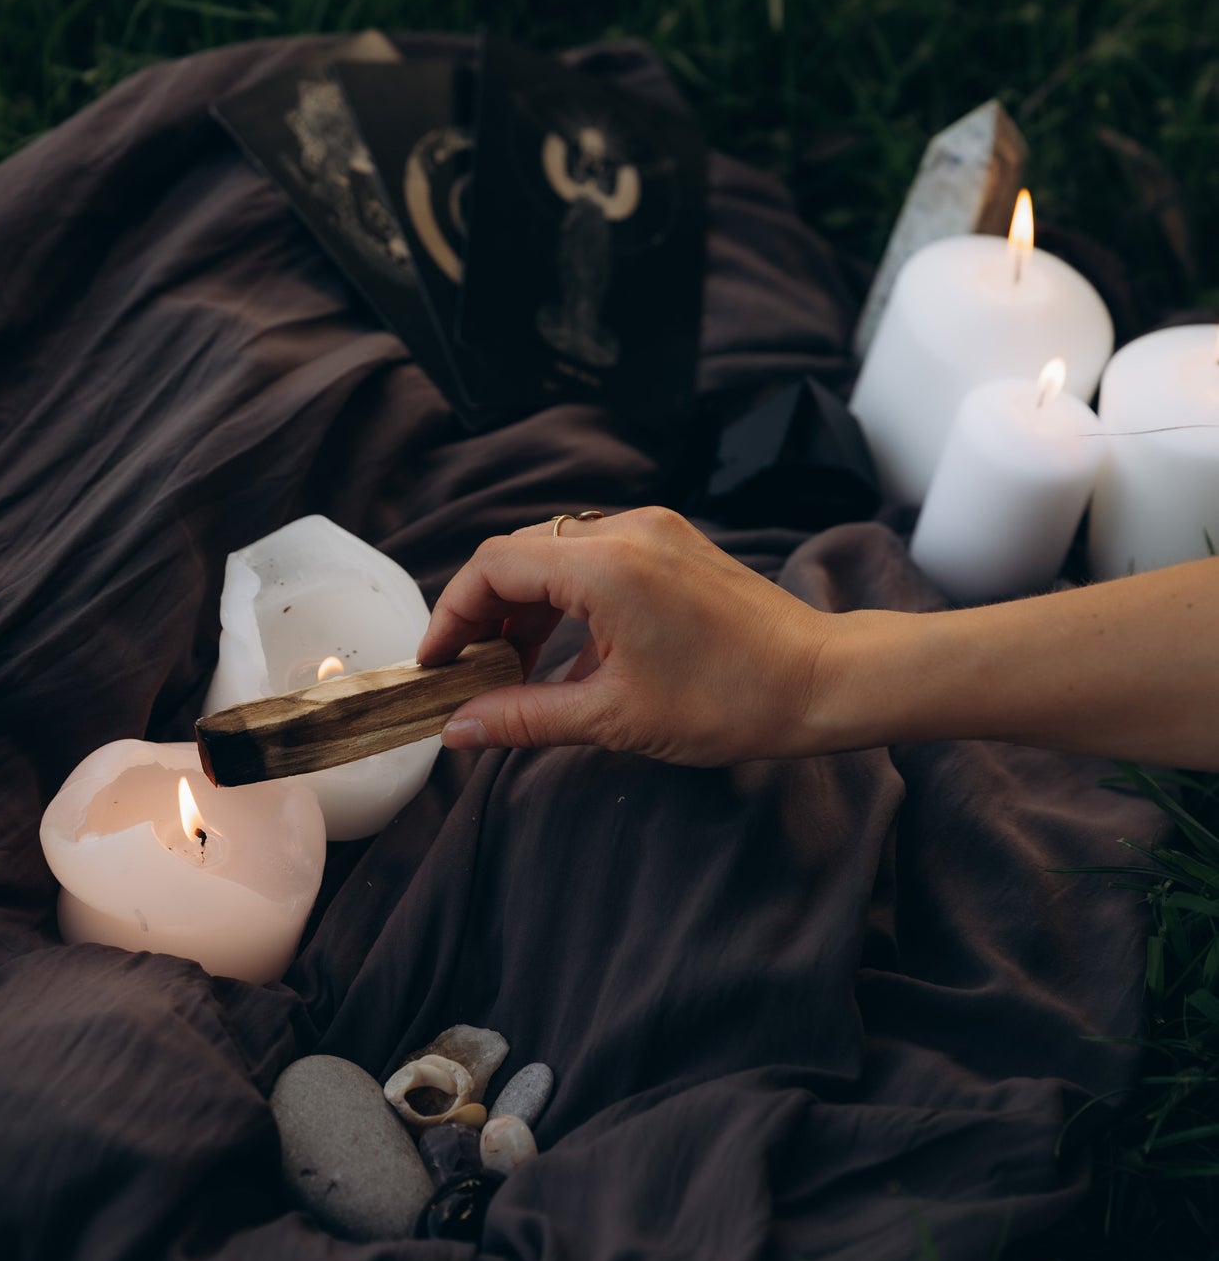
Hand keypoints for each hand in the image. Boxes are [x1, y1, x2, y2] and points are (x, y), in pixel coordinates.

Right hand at [417, 506, 838, 765]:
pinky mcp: (673, 543)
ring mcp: (654, 531)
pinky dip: (565, 599)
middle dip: (483, 611)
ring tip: (514, 667)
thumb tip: (458, 728)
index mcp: (606, 567)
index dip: (452, 614)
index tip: (438, 663)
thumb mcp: (615, 717)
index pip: (493, 566)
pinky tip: (566, 654)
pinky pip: (596, 559)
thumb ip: (524, 717)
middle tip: (469, 670)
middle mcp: (626, 531)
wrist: (823, 681)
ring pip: (555, 553)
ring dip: (524, 606)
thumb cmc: (732, 701)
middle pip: (519, 554)